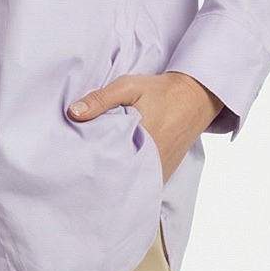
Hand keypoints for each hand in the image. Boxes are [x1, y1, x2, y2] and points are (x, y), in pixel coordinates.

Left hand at [66, 71, 222, 182]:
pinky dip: (132, 181)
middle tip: (83, 174)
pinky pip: (145, 183)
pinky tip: (118, 175)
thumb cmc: (161, 91)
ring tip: (97, 177)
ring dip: (117, 180)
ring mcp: (161, 169)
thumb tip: (74, 113)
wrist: (195, 96)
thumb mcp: (128, 87)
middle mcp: (153, 161)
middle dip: (102, 177)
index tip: (77, 165)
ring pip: (133, 183)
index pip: (110, 163)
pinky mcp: (166, 171)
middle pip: (120, 178)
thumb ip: (101, 99)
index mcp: (142, 141)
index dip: (92, 166)